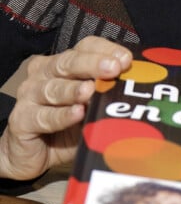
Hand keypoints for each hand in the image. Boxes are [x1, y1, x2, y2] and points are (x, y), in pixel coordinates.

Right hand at [0, 36, 131, 180]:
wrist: (31, 155)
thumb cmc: (66, 127)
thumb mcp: (91, 109)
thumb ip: (106, 97)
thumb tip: (136, 92)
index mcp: (63, 64)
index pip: (84, 47)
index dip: (105, 50)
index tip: (126, 59)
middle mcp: (44, 73)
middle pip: (68, 62)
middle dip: (93, 64)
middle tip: (113, 68)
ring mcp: (30, 95)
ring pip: (54, 87)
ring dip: (74, 90)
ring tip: (92, 91)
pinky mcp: (21, 120)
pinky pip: (43, 116)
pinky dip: (61, 115)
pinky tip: (76, 114)